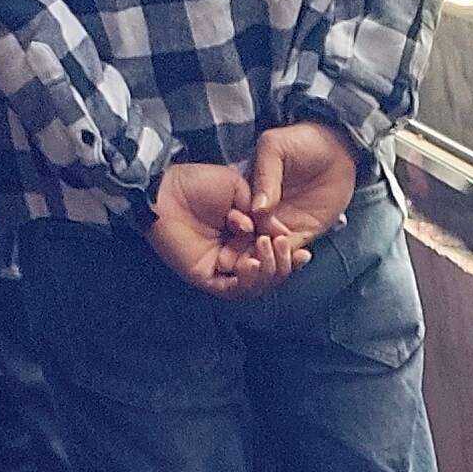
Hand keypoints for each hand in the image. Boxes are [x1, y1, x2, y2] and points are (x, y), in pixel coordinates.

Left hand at [149, 161, 301, 296]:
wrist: (167, 186)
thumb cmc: (198, 182)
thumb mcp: (239, 189)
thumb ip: (263, 212)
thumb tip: (281, 233)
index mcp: (244, 236)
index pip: (273, 255)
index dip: (290, 257)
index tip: (304, 252)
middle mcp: (235, 254)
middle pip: (269, 274)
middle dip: (282, 264)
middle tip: (280, 244)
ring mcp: (221, 268)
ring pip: (255, 285)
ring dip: (267, 270)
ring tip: (264, 246)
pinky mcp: (206, 277)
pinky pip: (234, 289)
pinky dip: (248, 280)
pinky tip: (251, 262)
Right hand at [245, 119, 362, 260]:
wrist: (336, 146)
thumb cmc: (301, 140)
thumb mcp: (275, 148)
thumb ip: (266, 176)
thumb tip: (257, 209)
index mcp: (249, 195)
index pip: (237, 220)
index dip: (235, 233)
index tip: (236, 242)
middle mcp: (263, 214)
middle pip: (250, 242)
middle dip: (249, 255)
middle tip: (251, 262)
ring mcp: (284, 225)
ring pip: (271, 252)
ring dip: (271, 260)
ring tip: (275, 254)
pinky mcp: (305, 232)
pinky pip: (294, 251)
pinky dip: (291, 258)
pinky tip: (293, 256)